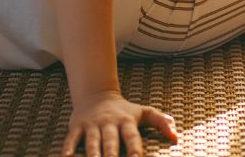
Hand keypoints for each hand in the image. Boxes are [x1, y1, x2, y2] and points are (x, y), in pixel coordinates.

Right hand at [62, 90, 177, 156]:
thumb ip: (161, 122)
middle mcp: (108, 123)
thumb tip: (176, 137)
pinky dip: (68, 148)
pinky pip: (72, 138)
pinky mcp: (77, 126)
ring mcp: (92, 125)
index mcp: (126, 121)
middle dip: (111, 155)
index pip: (132, 137)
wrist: (95, 94)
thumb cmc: (124, 110)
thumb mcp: (143, 112)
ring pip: (91, 142)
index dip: (135, 149)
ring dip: (92, 154)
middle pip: (110, 141)